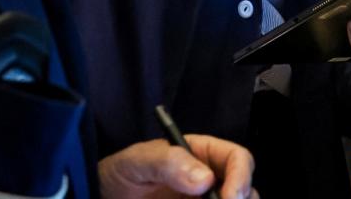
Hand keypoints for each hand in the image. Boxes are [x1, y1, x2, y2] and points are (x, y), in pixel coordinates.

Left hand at [98, 135, 257, 198]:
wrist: (104, 198)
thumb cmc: (120, 174)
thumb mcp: (138, 162)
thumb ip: (168, 162)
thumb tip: (205, 180)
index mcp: (203, 155)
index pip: (238, 158)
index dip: (241, 175)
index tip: (231, 196)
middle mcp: (211, 181)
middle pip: (246, 191)